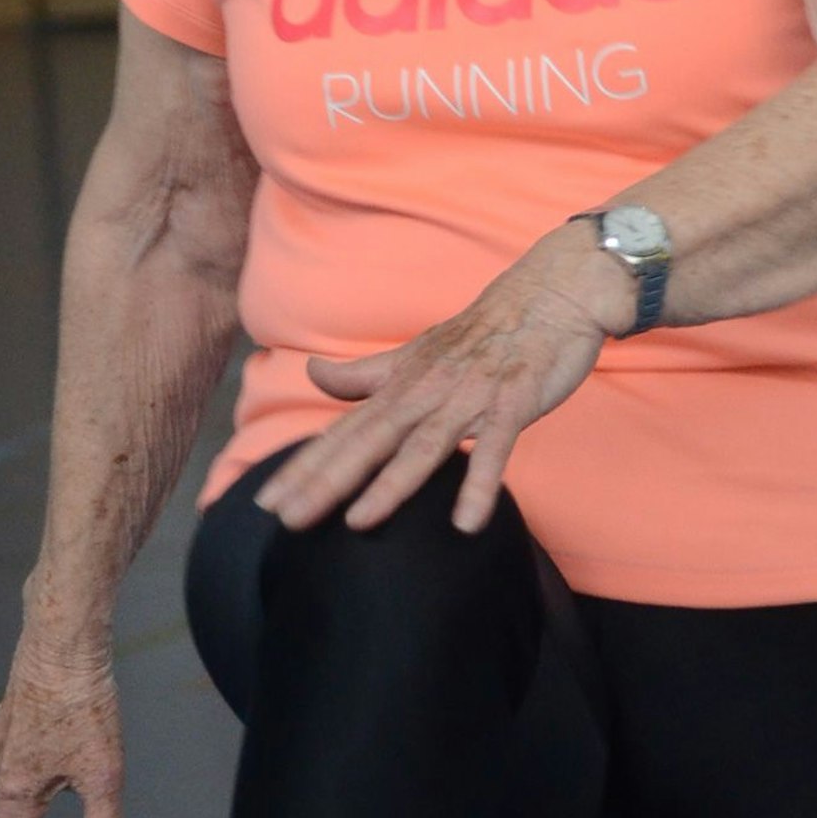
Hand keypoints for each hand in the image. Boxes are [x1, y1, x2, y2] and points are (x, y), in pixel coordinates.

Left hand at [255, 222, 631, 536]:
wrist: (550, 295)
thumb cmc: (483, 333)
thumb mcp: (416, 354)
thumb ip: (365, 374)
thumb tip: (312, 374)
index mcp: (400, 385)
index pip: (342, 432)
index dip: (304, 466)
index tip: (266, 501)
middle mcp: (425, 392)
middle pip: (368, 442)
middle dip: (327, 481)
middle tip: (288, 520)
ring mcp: (468, 398)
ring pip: (423, 446)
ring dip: (391, 485)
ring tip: (359, 522)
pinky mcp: (512, 403)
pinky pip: (496, 448)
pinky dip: (480, 484)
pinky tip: (466, 522)